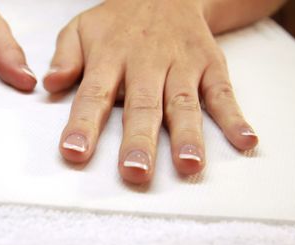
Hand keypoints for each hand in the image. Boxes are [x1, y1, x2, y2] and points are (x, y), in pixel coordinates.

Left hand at [44, 0, 258, 183]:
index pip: (94, 94)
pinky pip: (224, 92)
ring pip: (184, 103)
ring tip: (190, 166)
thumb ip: (65, 57)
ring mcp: (182, 64)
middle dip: (139, 140)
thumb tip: (50, 84)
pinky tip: (245, 141)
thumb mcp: (82, 28)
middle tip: (135, 172)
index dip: (83, 124)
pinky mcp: (211, 65)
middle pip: (143, 105)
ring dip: (189, 136)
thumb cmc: (118, 22)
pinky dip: (235, 117)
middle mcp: (147, 62)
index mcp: (110, 56)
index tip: (74, 153)